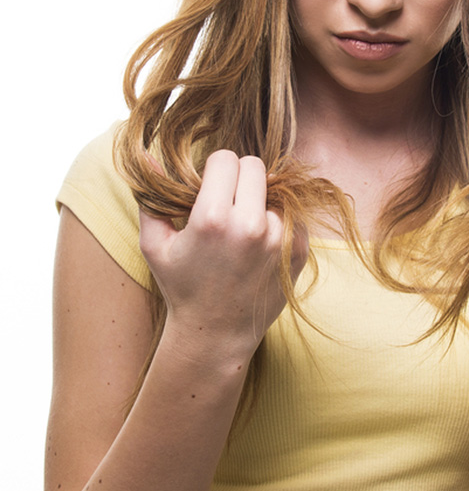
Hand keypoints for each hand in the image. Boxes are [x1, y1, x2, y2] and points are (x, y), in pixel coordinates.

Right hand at [138, 151, 308, 354]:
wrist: (216, 335)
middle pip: (255, 166)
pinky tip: (259, 242)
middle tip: (228, 200)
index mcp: (212, 218)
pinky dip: (277, 220)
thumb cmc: (181, 287)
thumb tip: (149, 155)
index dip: (215, 169)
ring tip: (243, 227)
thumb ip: (152, 198)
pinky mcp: (298, 251)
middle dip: (239, 177)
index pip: (226, 158)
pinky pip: (292, 214)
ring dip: (259, 201)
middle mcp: (249, 225)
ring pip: (274, 190)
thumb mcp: (155, 245)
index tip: (211, 186)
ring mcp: (278, 239)